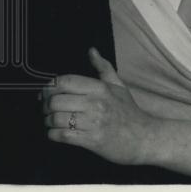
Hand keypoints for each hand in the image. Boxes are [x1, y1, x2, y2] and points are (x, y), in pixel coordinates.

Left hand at [42, 47, 154, 165]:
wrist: (146, 138)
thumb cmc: (129, 112)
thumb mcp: (118, 86)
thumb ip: (103, 67)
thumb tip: (91, 50)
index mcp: (99, 88)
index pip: (64, 82)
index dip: (49, 87)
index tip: (45, 93)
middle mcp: (95, 103)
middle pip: (57, 100)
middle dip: (45, 105)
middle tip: (44, 108)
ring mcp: (94, 123)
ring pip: (58, 118)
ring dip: (48, 121)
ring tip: (48, 121)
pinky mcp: (92, 141)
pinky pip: (64, 135)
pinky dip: (53, 134)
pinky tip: (54, 133)